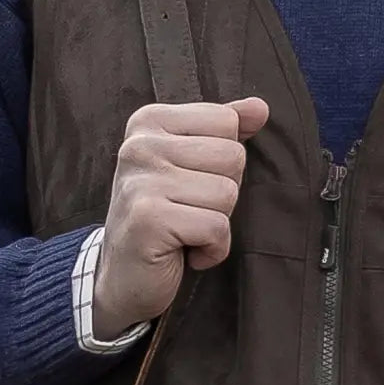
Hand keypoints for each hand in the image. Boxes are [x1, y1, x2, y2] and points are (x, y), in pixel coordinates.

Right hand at [91, 96, 269, 340]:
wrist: (123, 278)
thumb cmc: (165, 214)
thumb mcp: (192, 162)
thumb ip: (224, 129)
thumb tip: (261, 106)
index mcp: (151, 121)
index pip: (227, 121)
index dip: (223, 160)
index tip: (191, 181)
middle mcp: (140, 144)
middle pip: (232, 156)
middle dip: (223, 192)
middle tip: (188, 209)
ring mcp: (141, 180)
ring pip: (227, 192)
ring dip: (217, 222)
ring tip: (185, 229)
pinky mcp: (148, 219)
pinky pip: (217, 227)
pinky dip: (212, 248)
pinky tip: (185, 251)